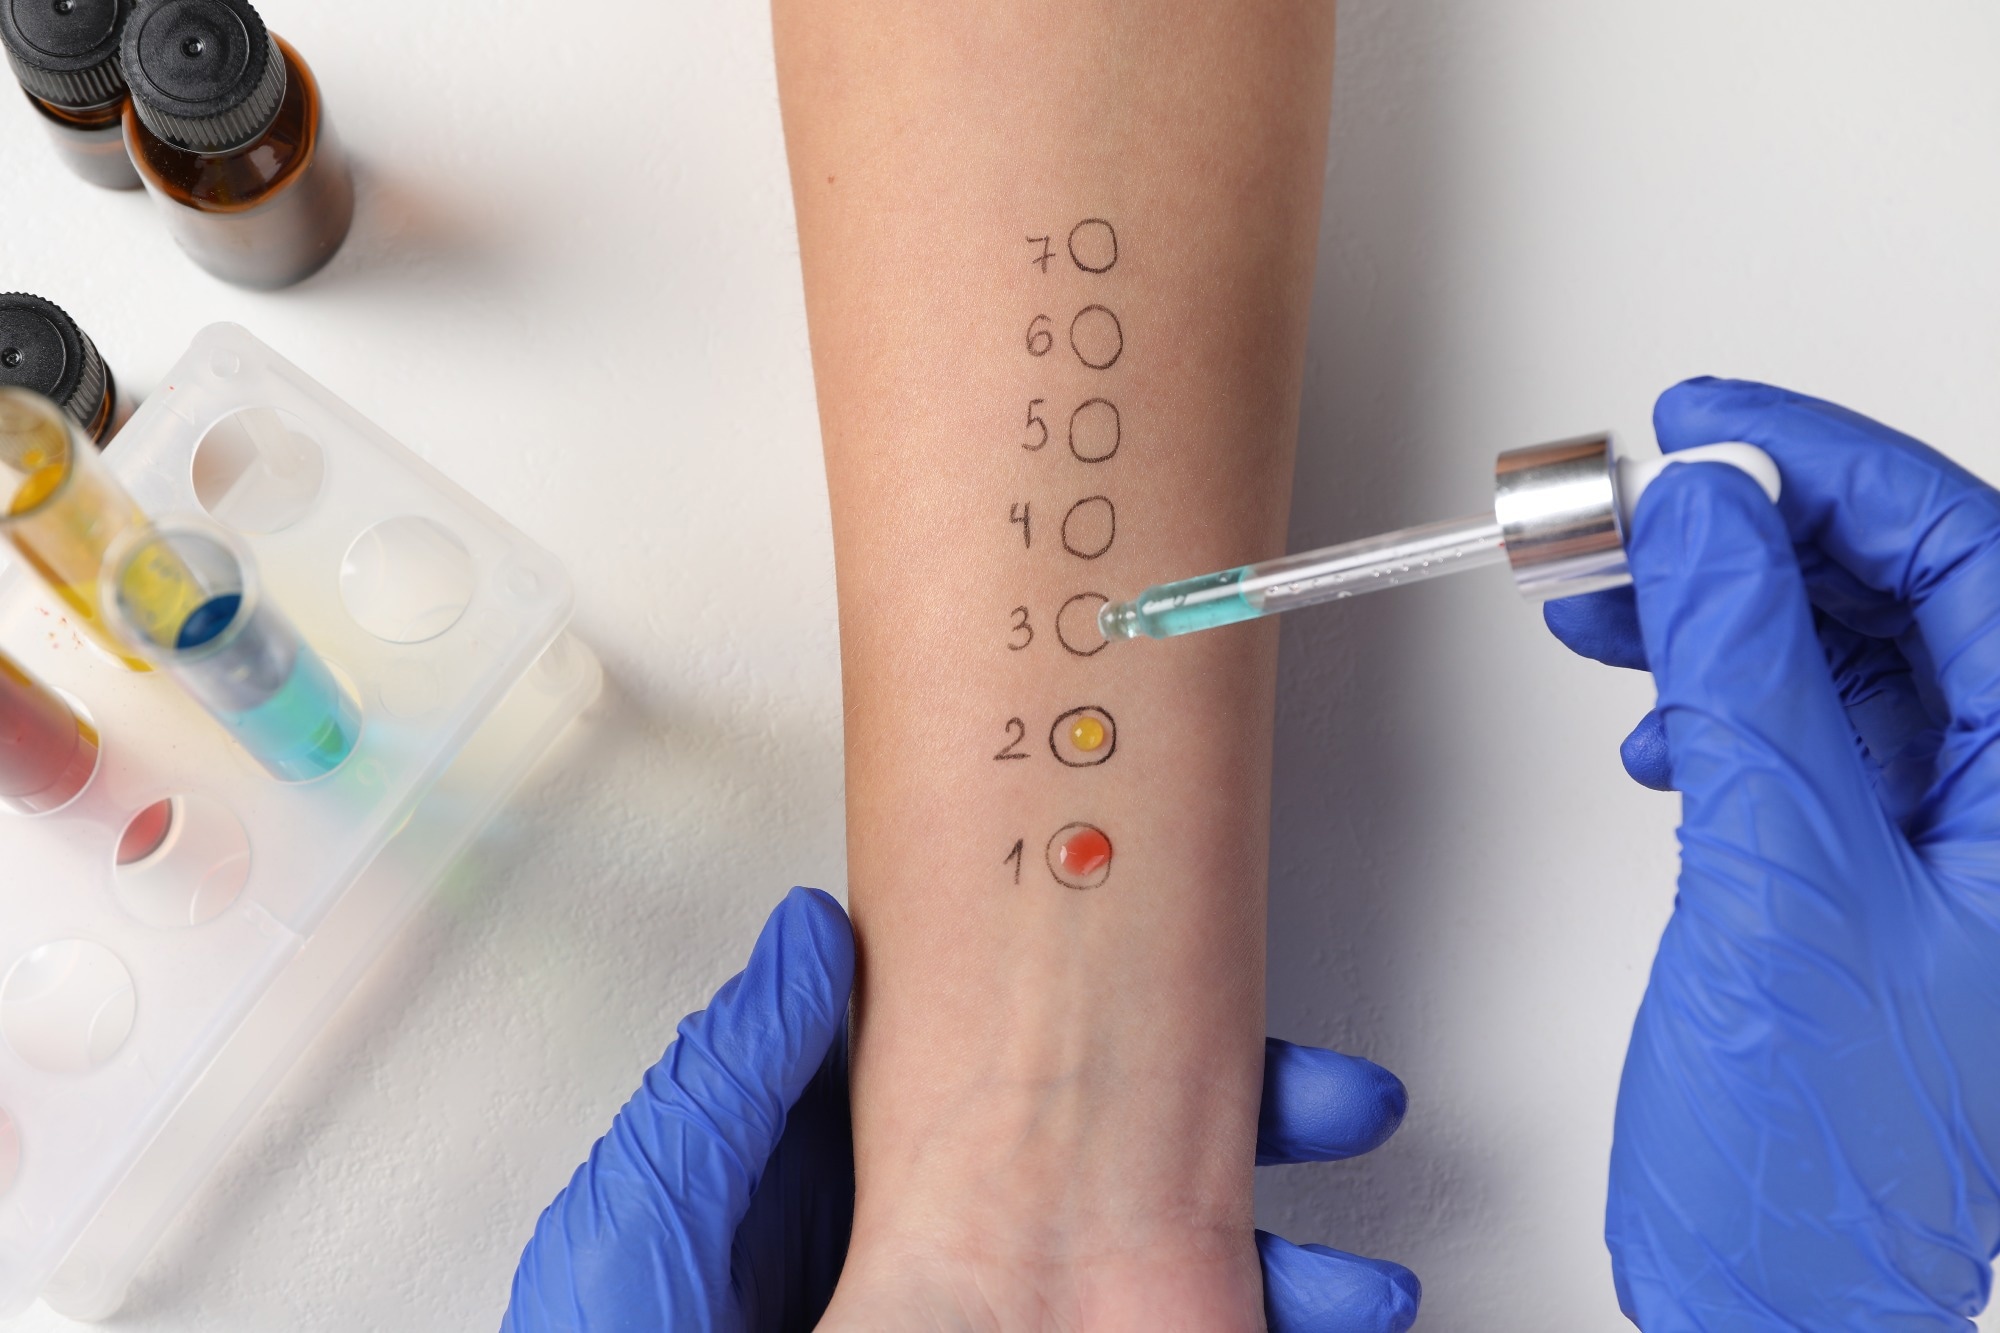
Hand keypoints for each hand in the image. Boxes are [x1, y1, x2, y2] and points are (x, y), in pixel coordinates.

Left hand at [501, 887, 1419, 1331]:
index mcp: (864, 1178)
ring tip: (1360, 1282)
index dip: (1135, 1039)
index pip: (1029, 1082)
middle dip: (1250, 1135)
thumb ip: (745, 1068)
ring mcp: (995, 1321)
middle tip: (1340, 1105)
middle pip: (1127, 1176)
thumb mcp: (655, 1203)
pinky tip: (1303, 1321)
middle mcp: (944, 1259)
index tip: (1217, 999)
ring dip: (1276, 1273)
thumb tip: (821, 927)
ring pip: (1169, 1280)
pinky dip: (1239, 1329)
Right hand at [1545, 378, 1999, 1328]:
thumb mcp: (1781, 877)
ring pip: (1842, 652)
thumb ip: (1748, 672)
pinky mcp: (1868, 868)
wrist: (1777, 1291)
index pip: (1970, 551)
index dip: (1830, 463)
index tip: (1709, 423)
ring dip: (1717, 613)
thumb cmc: (1828, 1150)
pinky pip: (1802, 729)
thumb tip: (1710, 514)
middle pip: (1904, 590)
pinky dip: (1715, 700)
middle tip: (1633, 512)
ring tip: (1608, 602)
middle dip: (1753, 537)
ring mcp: (1947, 835)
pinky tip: (1656, 721)